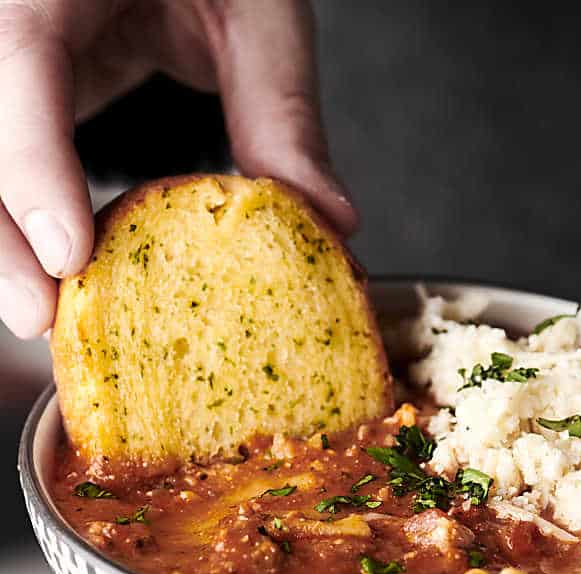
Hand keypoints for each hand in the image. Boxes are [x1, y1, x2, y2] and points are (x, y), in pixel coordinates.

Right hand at [0, 0, 356, 338]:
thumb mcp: (257, 11)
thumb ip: (279, 108)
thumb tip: (329, 218)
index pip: (21, 57)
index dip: (34, 164)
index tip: (70, 255)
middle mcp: (21, 13)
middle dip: (4, 233)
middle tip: (42, 317)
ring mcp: (15, 55)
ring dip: (8, 241)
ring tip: (47, 315)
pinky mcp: (26, 92)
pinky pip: (8, 160)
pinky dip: (28, 222)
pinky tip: (59, 274)